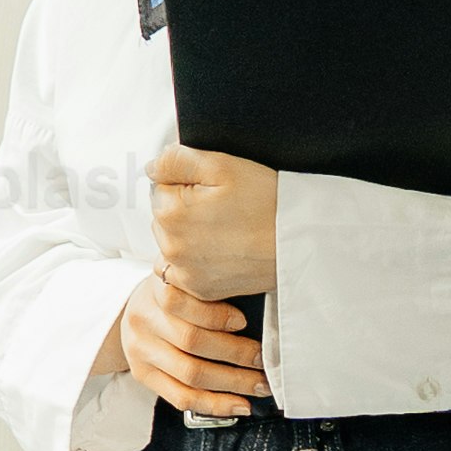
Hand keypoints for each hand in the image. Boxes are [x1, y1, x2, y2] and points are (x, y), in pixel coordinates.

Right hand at [110, 267, 263, 423]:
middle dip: (236, 353)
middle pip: (191, 340)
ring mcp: (141, 350)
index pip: (180, 302)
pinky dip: (215, 404)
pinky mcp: (143, 375)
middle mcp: (144, 319)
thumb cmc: (175, 294)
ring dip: (233, 382)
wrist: (139, 311)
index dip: (215, 315)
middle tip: (263, 358)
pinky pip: (181, 398)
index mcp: (157, 287)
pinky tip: (238, 404)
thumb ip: (212, 289)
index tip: (243, 322)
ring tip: (259, 384)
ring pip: (190, 374)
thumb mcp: (188, 280)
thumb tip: (260, 311)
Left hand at [145, 143, 279, 300]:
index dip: (188, 184)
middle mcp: (171, 246)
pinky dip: (195, 261)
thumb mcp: (222, 165)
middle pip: (163, 217)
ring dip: (187, 235)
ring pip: (171, 243)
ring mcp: (185, 272)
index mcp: (171, 212)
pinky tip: (221, 251)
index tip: (215, 190)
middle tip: (224, 209)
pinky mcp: (200, 290)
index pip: (160, 187)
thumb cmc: (265, 200)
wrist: (299, 242)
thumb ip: (176, 161)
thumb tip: (151, 168)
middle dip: (184, 209)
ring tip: (224, 230)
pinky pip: (183, 271)